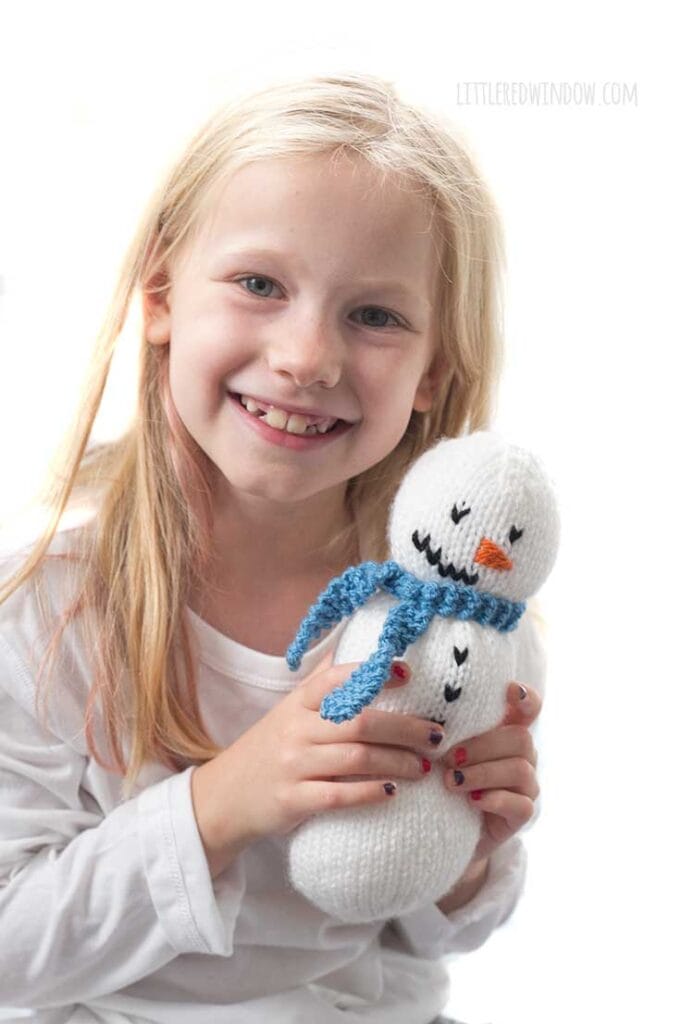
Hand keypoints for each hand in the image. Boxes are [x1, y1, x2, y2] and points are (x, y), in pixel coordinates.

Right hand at [193, 652, 444, 861]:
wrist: (223, 797)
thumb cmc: (268, 749)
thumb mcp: (288, 710)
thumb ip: (321, 682)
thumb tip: (353, 640)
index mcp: (297, 703)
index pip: (335, 679)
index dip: (372, 674)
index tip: (407, 672)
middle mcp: (295, 730)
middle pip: (358, 721)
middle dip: (404, 728)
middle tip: (435, 735)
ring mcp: (293, 765)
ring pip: (355, 758)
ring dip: (396, 761)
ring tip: (424, 766)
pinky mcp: (292, 801)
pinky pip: (338, 795)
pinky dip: (369, 793)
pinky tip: (392, 792)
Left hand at [440, 681, 541, 862]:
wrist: (443, 826)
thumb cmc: (440, 775)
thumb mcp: (440, 746)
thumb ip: (442, 724)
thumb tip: (419, 700)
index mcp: (506, 730)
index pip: (530, 707)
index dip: (526, 697)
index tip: (511, 689)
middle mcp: (522, 754)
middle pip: (520, 737)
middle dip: (482, 745)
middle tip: (449, 757)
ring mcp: (526, 785)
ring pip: (520, 769)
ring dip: (482, 773)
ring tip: (452, 781)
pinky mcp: (522, 814)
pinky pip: (521, 804)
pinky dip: (494, 800)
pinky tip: (471, 801)